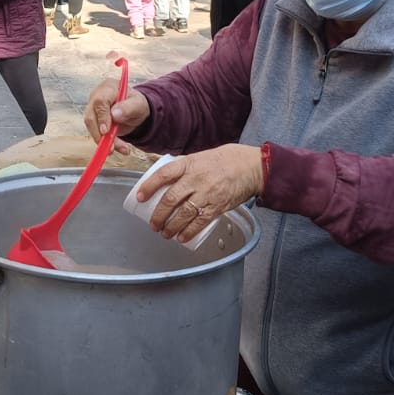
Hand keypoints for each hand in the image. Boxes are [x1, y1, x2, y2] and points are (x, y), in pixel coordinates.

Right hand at [84, 69, 148, 152]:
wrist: (136, 110)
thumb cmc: (136, 103)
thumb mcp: (138, 103)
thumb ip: (128, 107)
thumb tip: (114, 115)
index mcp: (107, 88)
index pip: (99, 102)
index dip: (101, 117)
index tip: (106, 131)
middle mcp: (96, 98)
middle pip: (90, 117)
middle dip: (100, 134)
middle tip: (111, 148)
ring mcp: (93, 110)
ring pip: (92, 128)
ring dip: (105, 142)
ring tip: (122, 149)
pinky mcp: (94, 122)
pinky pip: (96, 134)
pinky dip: (107, 144)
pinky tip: (119, 148)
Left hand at [141, 144, 264, 242]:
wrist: (253, 167)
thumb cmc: (226, 160)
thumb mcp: (201, 157)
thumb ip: (185, 168)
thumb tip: (166, 180)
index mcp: (190, 164)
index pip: (164, 174)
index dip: (149, 186)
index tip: (139, 196)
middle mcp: (196, 179)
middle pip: (171, 199)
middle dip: (159, 214)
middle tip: (153, 224)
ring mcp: (207, 193)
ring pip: (184, 213)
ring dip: (171, 226)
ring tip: (165, 233)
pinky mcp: (218, 206)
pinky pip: (201, 222)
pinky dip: (189, 231)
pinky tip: (182, 237)